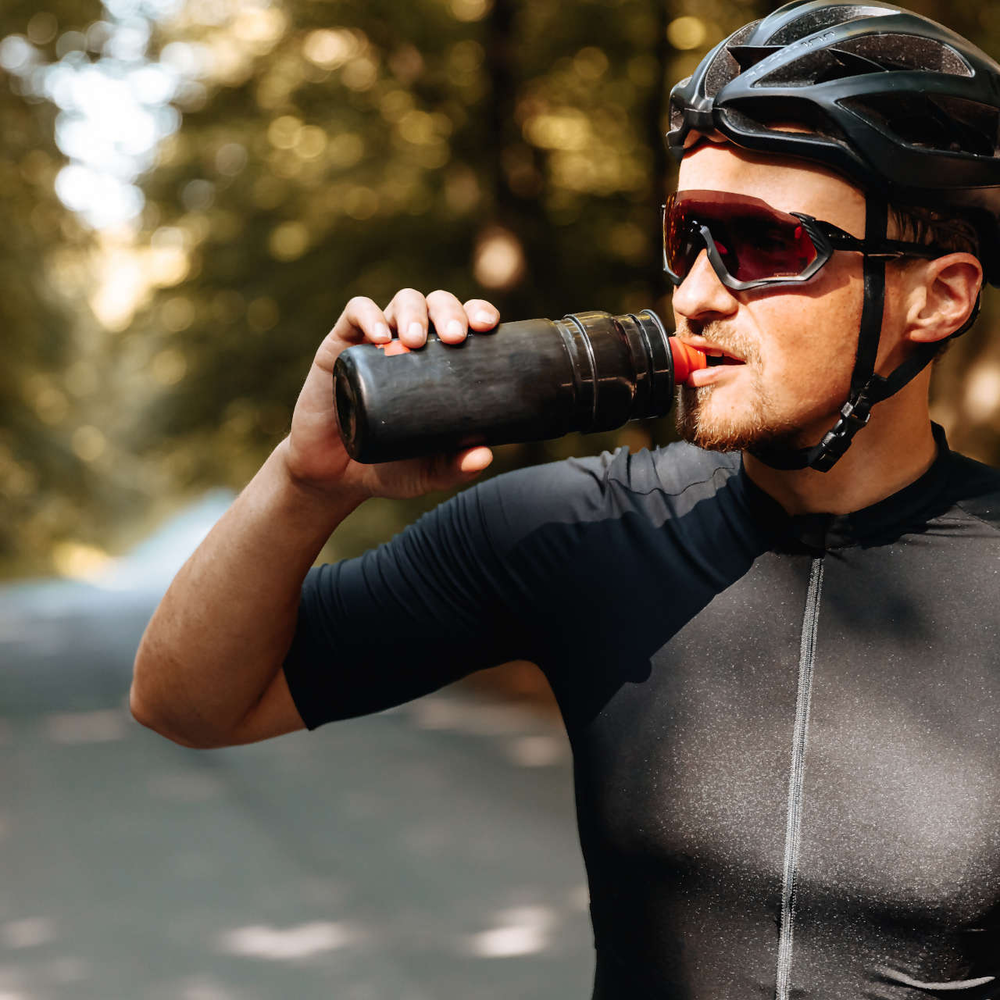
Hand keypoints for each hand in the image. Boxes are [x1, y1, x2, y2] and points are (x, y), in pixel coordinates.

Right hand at [282, 288, 498, 500]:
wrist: (333, 477)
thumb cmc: (390, 467)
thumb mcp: (428, 473)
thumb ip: (455, 468)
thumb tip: (485, 456)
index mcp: (441, 362)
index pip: (466, 322)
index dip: (479, 312)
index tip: (488, 326)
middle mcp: (412, 344)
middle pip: (436, 305)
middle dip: (449, 311)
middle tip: (455, 337)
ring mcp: (377, 341)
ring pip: (402, 302)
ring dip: (414, 312)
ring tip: (416, 340)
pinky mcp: (341, 346)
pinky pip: (355, 313)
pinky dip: (369, 316)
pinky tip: (381, 337)